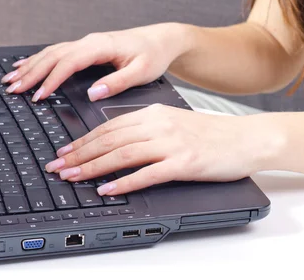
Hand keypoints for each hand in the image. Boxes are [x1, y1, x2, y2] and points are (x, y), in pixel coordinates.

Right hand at [1, 23, 189, 100]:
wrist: (161, 40)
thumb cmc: (153, 55)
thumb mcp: (142, 72)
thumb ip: (117, 82)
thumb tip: (93, 93)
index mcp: (101, 46)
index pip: (69, 63)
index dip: (51, 79)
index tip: (38, 95)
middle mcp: (89, 42)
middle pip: (53, 56)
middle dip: (31, 73)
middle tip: (13, 89)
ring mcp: (86, 43)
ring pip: (51, 53)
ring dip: (30, 66)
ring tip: (10, 79)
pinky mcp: (86, 48)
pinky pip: (57, 52)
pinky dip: (38, 60)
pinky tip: (25, 65)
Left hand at [44, 104, 272, 194]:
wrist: (247, 138)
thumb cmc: (212, 134)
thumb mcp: (174, 122)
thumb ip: (147, 129)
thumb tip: (117, 143)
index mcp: (154, 113)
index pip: (108, 127)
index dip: (82, 140)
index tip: (64, 151)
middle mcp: (159, 125)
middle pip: (109, 140)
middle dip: (78, 154)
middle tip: (57, 166)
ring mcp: (171, 143)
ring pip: (122, 155)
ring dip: (92, 167)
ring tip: (72, 177)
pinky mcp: (184, 163)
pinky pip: (147, 174)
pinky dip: (123, 182)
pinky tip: (107, 189)